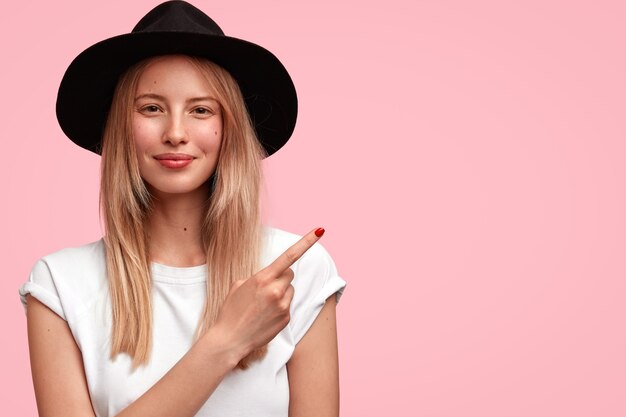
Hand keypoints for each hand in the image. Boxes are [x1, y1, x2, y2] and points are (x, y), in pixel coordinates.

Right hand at [214, 228, 324, 361]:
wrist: (230, 339)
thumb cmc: (231, 310)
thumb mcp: (239, 286)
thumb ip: (259, 276)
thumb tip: (273, 276)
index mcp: (263, 278)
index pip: (289, 255)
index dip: (307, 242)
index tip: (320, 230)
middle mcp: (276, 290)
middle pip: (290, 274)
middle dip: (281, 277)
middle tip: (266, 287)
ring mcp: (283, 305)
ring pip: (290, 289)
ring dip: (281, 292)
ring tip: (264, 304)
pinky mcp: (286, 318)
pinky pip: (288, 304)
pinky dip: (280, 307)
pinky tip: (266, 315)